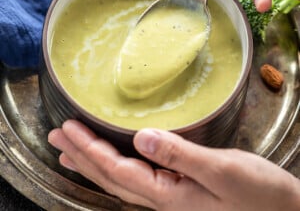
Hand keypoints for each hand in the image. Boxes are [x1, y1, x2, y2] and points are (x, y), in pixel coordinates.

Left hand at [48, 120, 299, 210]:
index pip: (116, 169)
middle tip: (56, 136)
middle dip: (81, 154)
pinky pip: (131, 177)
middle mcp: (160, 198)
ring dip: (90, 162)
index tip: (68, 128)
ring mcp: (165, 196)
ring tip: (68, 150)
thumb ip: (180, 155)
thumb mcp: (222, 171)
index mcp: (168, 193)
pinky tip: (107, 161)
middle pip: (109, 176)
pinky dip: (111, 167)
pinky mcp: (174, 190)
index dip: (89, 148)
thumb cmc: (257, 193)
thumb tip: (142, 137)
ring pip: (116, 179)